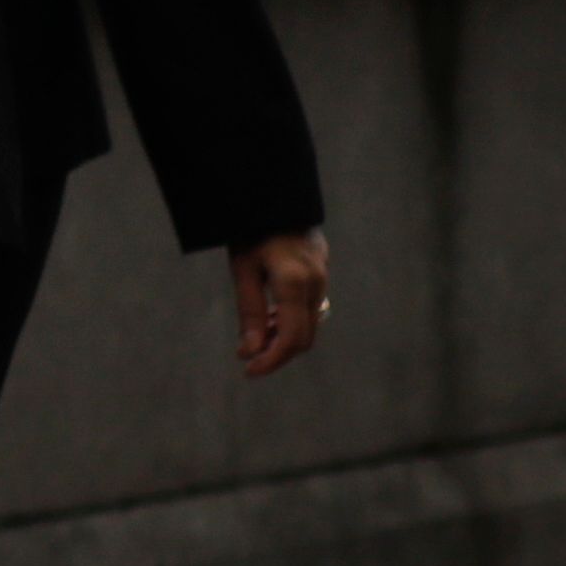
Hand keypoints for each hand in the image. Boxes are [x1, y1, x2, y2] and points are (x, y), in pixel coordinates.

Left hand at [232, 228, 329, 377]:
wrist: (273, 194)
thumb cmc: (250, 229)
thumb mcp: (242, 269)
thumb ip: (250, 311)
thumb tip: (251, 351)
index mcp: (294, 282)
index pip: (292, 338)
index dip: (271, 360)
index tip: (249, 371)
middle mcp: (315, 282)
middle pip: (304, 336)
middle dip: (277, 353)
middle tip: (249, 359)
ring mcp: (322, 276)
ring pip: (309, 323)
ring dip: (284, 337)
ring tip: (255, 337)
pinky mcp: (321, 270)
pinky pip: (311, 307)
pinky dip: (292, 320)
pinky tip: (271, 318)